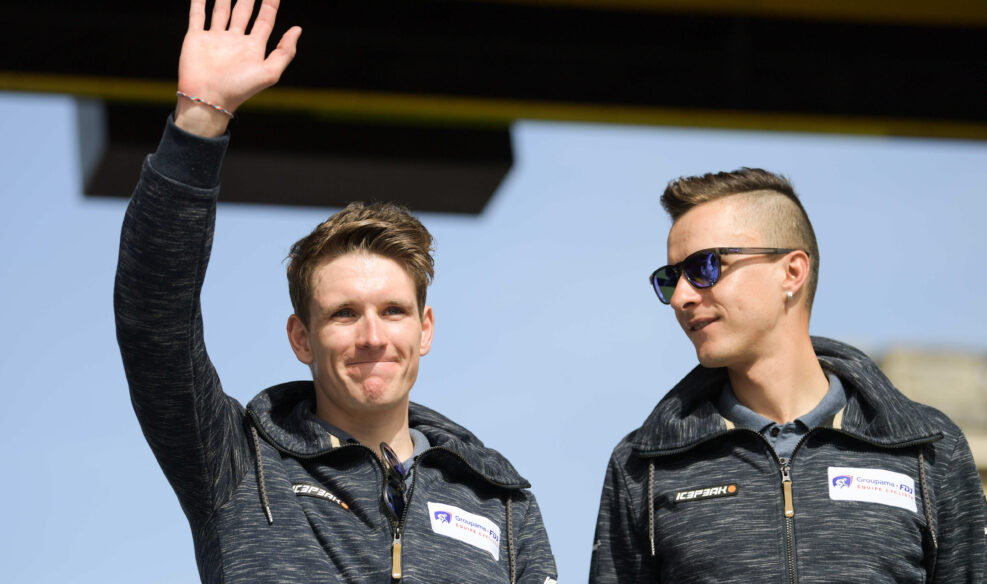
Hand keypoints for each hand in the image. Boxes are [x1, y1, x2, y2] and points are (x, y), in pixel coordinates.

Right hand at [175, 0, 301, 135]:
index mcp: (253, 48)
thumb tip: (298, 29)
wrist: (208, 99)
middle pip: (244, 11)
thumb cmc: (240, 89)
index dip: (270, 3)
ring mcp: (215, 38)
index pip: (265, 19)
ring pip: (222, 10)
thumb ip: (285, 52)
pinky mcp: (196, 38)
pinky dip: (199, 2)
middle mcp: (235, 40)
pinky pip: (197, 15)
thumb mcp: (270, 72)